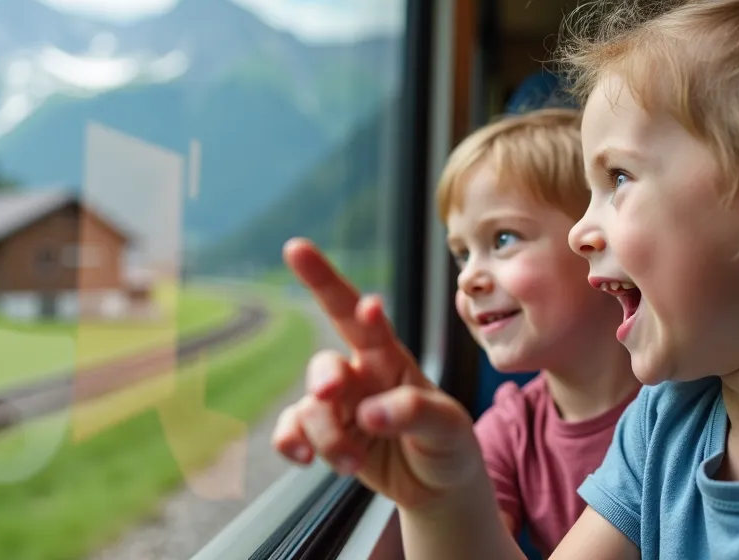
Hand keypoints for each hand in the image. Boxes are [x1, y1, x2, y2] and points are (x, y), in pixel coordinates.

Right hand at [271, 238, 485, 509]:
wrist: (437, 488)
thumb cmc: (447, 442)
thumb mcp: (448, 426)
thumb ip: (414, 412)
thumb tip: (368, 413)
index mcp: (389, 357)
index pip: (356, 312)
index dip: (325, 280)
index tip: (297, 249)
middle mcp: (359, 375)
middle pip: (325, 364)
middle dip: (323, 379)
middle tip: (329, 393)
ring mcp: (338, 405)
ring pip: (310, 408)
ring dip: (326, 437)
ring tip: (353, 464)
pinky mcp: (322, 436)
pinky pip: (290, 430)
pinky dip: (291, 443)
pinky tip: (305, 460)